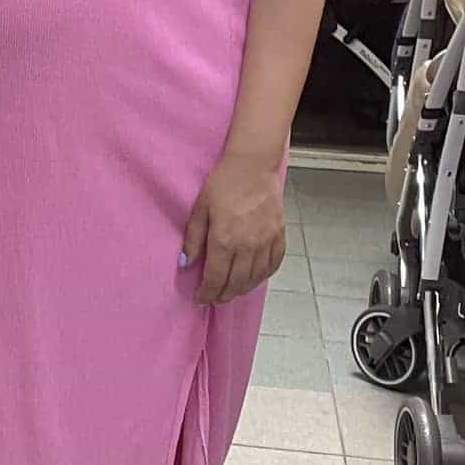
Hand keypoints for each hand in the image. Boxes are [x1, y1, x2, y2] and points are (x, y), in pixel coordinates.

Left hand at [182, 154, 285, 304]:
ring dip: (242, 289)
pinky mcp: (279, 235)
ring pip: (255, 278)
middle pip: (236, 283)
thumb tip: (185, 264)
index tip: (201, 298)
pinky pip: (273, 264)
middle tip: (214, 299)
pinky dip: (263, 276)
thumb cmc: (223, 184)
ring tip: (231, 292)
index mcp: (224, 240)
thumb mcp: (200, 209)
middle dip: (223, 295)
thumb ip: (193, 239)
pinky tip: (254, 278)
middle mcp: (247, 245)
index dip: (207, 293)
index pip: (215, 278)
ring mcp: (266, 241)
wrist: (253, 166)